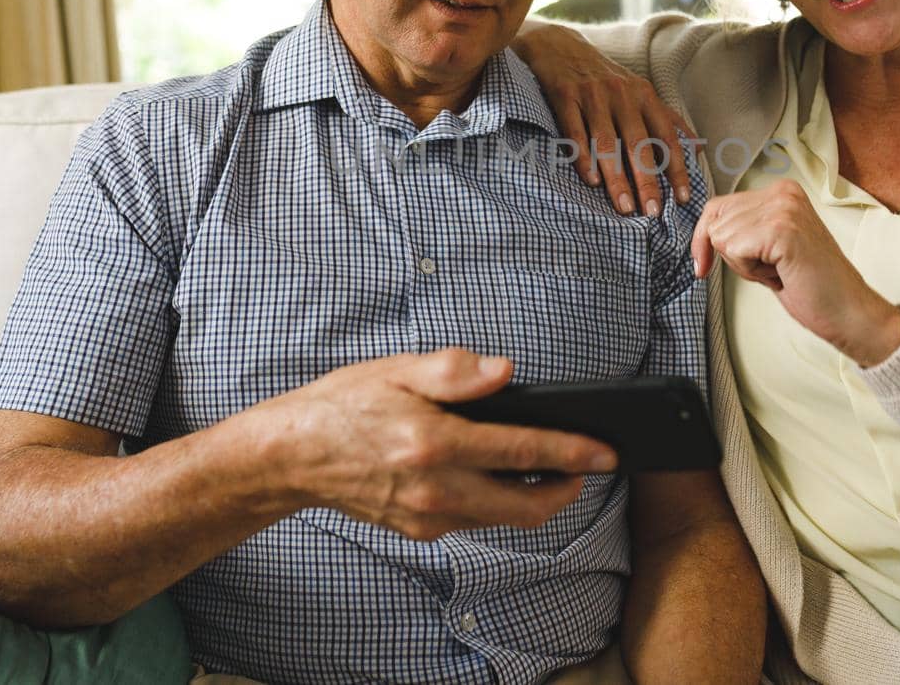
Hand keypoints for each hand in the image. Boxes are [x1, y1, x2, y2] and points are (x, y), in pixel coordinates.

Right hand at [234, 349, 617, 540]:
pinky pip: (474, 520)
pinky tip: (493, 475)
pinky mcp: (419, 530)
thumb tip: (506, 370)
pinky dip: (495, 501)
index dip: (573, 452)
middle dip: (567, 489)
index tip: (607, 453)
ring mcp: (427, 517)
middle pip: (526, 505)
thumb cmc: (344, 405)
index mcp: (434, 443)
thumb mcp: (396, 370)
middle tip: (585, 466)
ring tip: (547, 469)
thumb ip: (454, 371)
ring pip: (503, 518)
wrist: (292, 455)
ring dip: (533, 498)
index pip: (523, 452)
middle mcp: (435, 489)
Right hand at [512, 22, 695, 215]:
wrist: (559, 47)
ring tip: (624, 207)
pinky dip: (583, 158)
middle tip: (652, 212)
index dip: (677, 168)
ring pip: (607, 143)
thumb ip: (668, 119)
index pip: (667, 136)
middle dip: (647, 180)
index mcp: (644, 95)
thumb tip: (698, 148)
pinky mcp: (565, 96)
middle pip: (638, 144)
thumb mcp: (639, 91)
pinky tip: (591, 181)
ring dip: (617, 178)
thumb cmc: (604, 78)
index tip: (683, 198)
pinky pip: (575, 132)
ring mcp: (592, 95)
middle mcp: (621, 94)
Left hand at [691, 181, 899, 366]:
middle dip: (733, 255)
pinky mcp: (781, 229)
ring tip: (780, 270)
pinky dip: (750, 271)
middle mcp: (782, 192)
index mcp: (782, 192)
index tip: (702, 266)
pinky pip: (733, 250)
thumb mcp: (770, 247)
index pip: (716, 207)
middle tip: (772, 268)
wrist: (848, 311)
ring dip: (744, 265)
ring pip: (721, 238)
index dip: (704, 240)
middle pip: (714, 223)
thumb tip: (703, 231)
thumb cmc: (811, 285)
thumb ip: (744, 229)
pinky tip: (780, 274)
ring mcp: (783, 208)